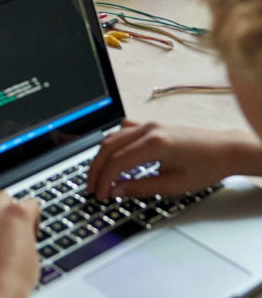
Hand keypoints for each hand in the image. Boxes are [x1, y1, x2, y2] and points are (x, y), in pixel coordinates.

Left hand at [0, 192, 39, 297]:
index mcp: (17, 215)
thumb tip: (21, 239)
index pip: (30, 203)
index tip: (29, 230)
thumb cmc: (13, 280)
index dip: (32, 218)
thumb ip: (25, 239)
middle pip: (1, 196)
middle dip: (5, 208)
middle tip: (7, 227)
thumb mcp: (32, 258)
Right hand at [87, 120, 256, 199]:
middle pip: (108, 146)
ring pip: (112, 137)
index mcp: (154, 144)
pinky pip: (123, 131)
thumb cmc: (207, 167)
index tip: (100, 194)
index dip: (104, 179)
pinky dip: (113, 144)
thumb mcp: (175, 185)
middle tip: (92, 187)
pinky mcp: (150, 126)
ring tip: (99, 176)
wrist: (226, 150)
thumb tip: (117, 190)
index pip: (117, 161)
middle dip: (96, 168)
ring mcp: (148, 125)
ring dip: (102, 157)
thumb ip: (141, 187)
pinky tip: (112, 156)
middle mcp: (147, 130)